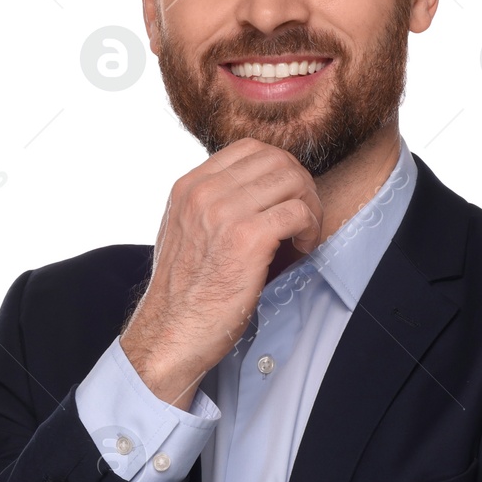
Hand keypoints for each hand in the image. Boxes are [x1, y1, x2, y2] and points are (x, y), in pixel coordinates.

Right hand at [122, 139, 322, 408]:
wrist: (172, 334)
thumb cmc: (185, 292)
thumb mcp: (185, 231)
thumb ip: (211, 203)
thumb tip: (258, 189)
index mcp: (188, 186)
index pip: (250, 148)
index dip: (279, 169)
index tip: (284, 199)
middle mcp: (204, 192)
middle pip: (277, 159)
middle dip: (300, 186)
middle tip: (303, 219)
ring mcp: (224, 212)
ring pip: (293, 180)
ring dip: (308, 207)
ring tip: (302, 236)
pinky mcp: (247, 238)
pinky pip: (298, 212)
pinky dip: (310, 229)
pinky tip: (301, 249)